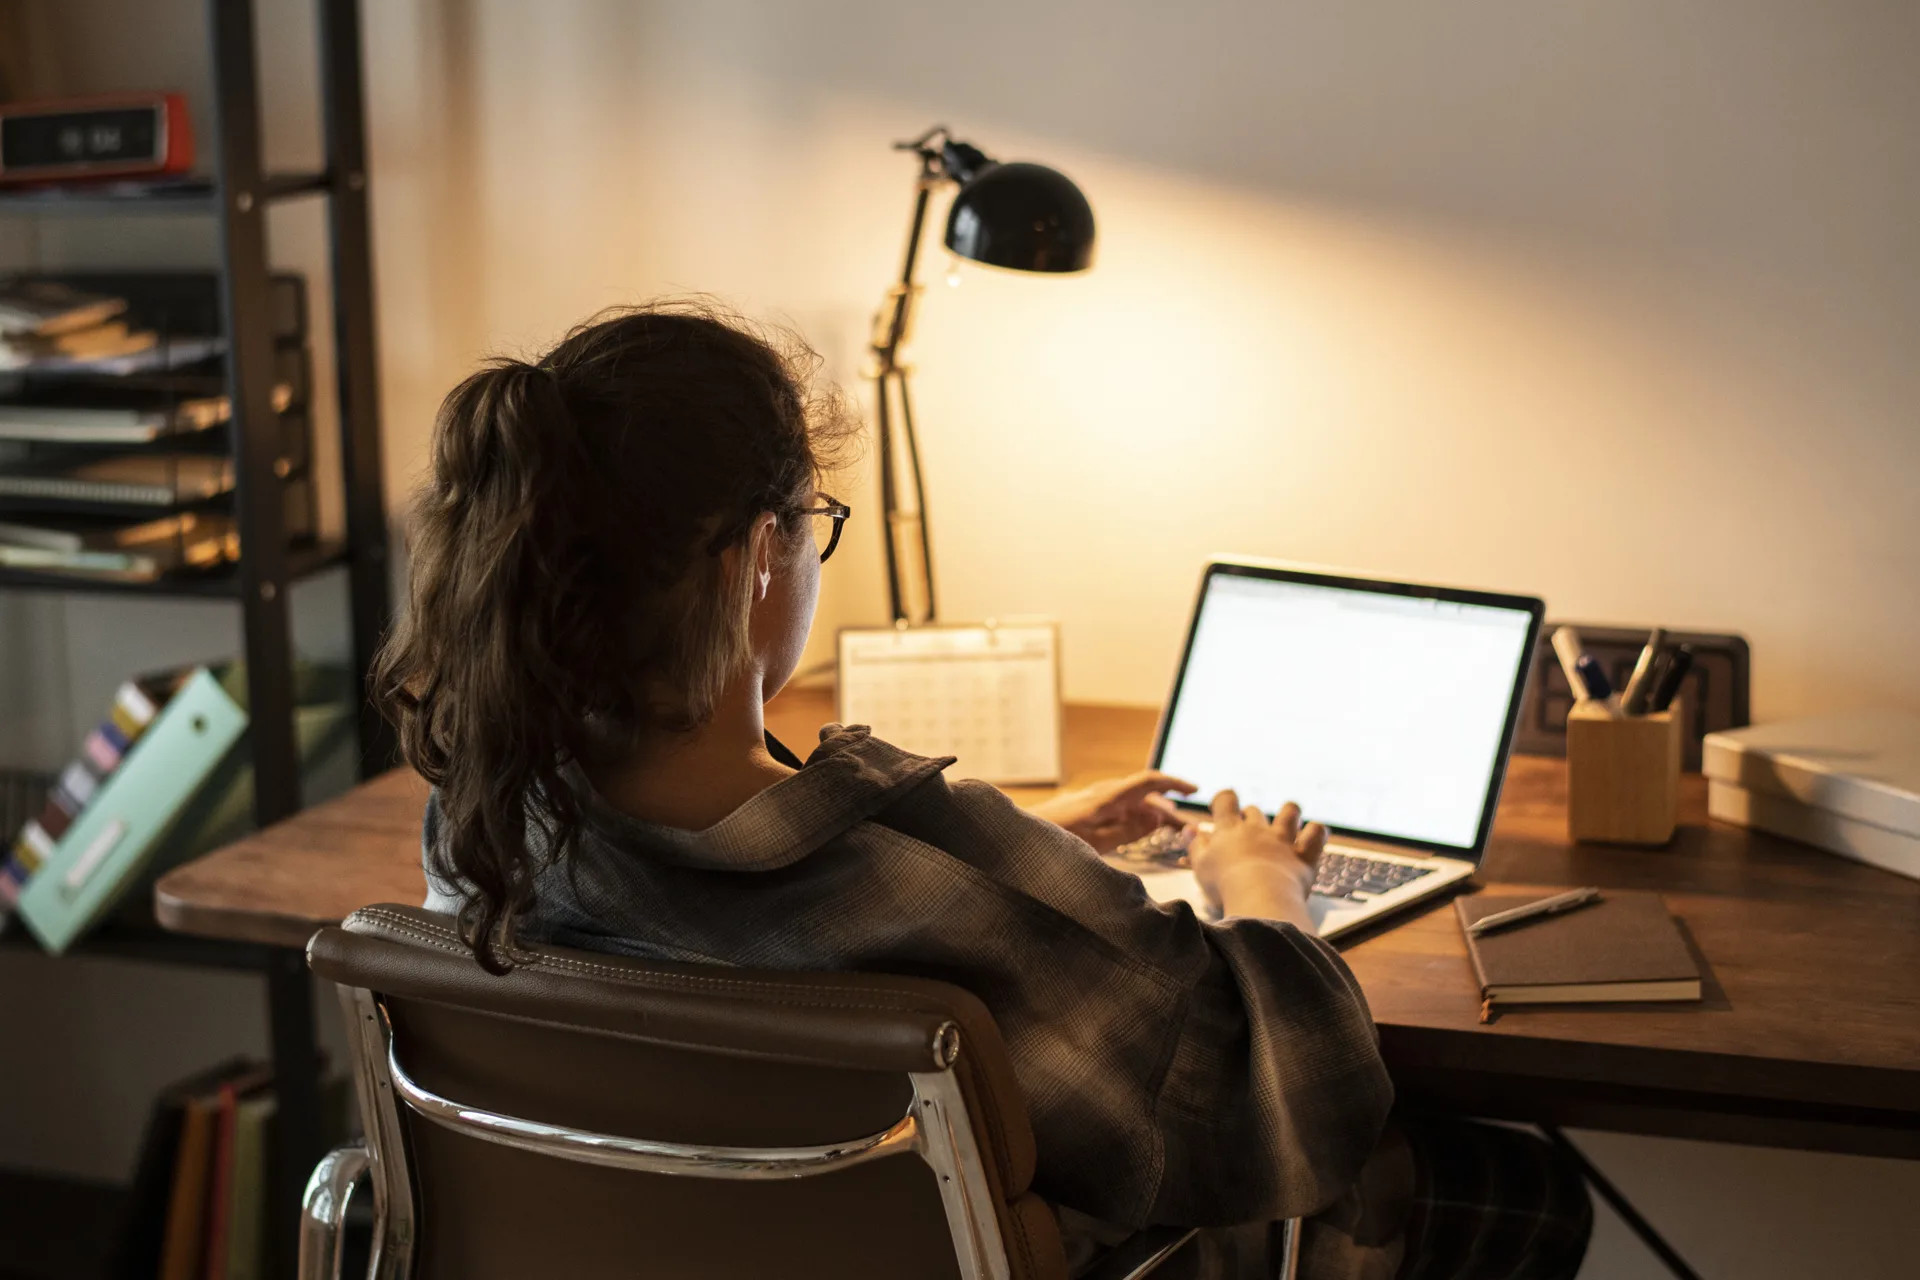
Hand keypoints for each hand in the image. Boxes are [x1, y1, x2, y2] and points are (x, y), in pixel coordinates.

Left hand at [1031, 771, 1196, 853]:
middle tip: (1187, 829)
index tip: (1195, 790)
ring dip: (1152, 814)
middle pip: (1144, 795)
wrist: (1017, 837)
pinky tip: (1140, 832)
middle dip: (1168, 808)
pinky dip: (1135, 819)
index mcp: (1108, 797)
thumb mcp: (1096, 843)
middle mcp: (1103, 793)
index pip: (1149, 781)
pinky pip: (1118, 809)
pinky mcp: (1086, 809)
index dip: (1174, 783)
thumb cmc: (1054, 840)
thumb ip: (1128, 830)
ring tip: (1169, 833)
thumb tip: (1157, 816)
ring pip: (1132, 802)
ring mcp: (1094, 800)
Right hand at [1189, 791, 1327, 925]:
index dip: (1225, 800)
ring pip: (1289, 812)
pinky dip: (1316, 831)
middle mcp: (1257, 829)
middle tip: (1246, 834)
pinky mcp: (1304, 854)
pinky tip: (1313, 835)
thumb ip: (1195, 844)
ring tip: (1285, 821)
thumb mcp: (1200, 865)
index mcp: (1229, 829)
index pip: (1226, 800)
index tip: (1222, 809)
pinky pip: (1316, 833)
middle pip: (1254, 811)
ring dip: (1288, 813)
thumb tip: (1191, 828)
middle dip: (1250, 816)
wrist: (1259, 897)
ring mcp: (1283, 840)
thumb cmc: (1224, 884)